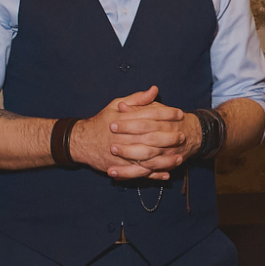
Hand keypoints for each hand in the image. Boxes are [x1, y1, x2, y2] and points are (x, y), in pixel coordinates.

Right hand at [69, 87, 196, 178]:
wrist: (81, 142)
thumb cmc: (101, 122)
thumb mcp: (116, 105)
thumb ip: (137, 99)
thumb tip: (155, 90)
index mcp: (124, 119)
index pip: (149, 114)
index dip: (167, 114)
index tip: (180, 114)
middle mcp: (123, 137)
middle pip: (150, 137)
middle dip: (169, 137)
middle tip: (183, 135)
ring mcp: (121, 154)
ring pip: (147, 158)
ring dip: (164, 159)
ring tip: (179, 158)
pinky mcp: (119, 167)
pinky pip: (139, 173)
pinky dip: (153, 175)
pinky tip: (166, 174)